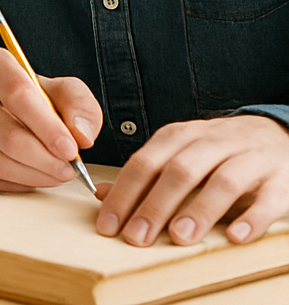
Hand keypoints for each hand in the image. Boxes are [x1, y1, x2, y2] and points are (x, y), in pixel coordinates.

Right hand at [0, 46, 101, 190]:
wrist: (11, 113)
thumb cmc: (38, 101)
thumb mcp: (66, 92)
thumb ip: (80, 106)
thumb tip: (80, 135)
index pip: (16, 92)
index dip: (46, 126)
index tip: (70, 150)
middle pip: (4, 132)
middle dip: (43, 158)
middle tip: (67, 169)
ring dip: (31, 175)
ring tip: (54, 175)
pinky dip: (13, 184)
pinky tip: (31, 177)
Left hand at [94, 115, 288, 245]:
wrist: (276, 134)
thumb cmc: (218, 153)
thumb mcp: (178, 155)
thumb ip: (144, 177)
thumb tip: (100, 194)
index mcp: (181, 137)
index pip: (145, 163)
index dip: (125, 194)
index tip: (109, 225)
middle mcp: (213, 143)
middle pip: (180, 171)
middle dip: (155, 205)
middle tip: (137, 237)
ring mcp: (249, 159)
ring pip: (223, 181)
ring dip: (200, 210)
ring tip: (179, 237)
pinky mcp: (280, 179)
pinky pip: (268, 198)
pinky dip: (252, 217)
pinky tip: (234, 236)